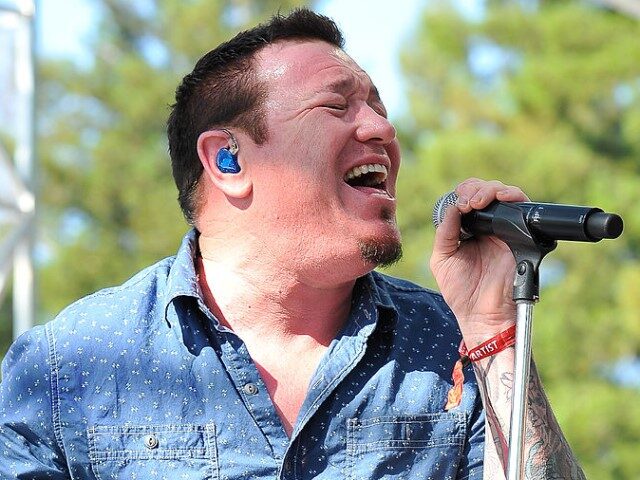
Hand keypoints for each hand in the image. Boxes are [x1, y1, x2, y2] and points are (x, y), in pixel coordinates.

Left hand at [430, 178, 528, 340]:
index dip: (464, 193)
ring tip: (477, 202)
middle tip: (468, 203)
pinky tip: (499, 201)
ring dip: (491, 190)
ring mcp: (505, 231)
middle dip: (476, 189)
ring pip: (504, 195)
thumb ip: (445, 232)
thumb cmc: (460, 291)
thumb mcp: (442, 258)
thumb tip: (453, 207)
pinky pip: (522, 209)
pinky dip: (512, 198)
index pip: (468, 198)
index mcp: (467, 230)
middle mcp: (488, 227)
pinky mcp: (520, 237)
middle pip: (486, 191)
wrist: (481, 314)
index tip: (459, 203)